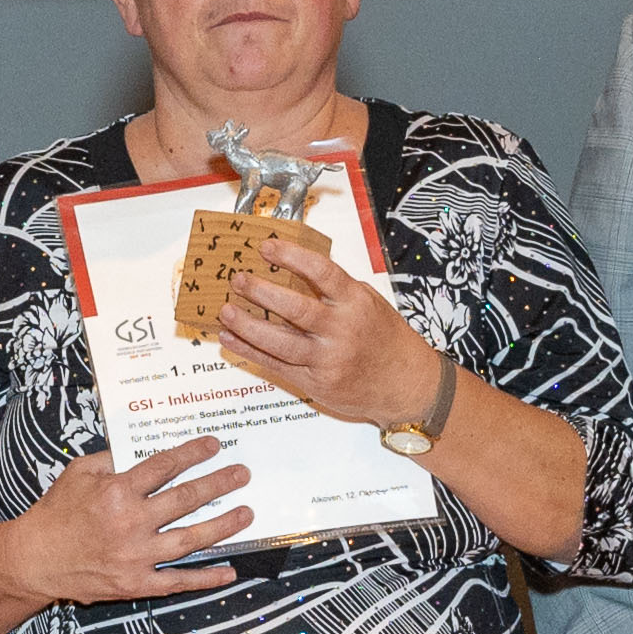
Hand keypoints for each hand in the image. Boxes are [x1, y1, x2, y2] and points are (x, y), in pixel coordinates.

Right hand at [11, 436, 251, 606]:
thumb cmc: (55, 513)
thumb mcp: (78, 473)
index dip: (193, 453)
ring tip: (246, 513)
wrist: (35, 560)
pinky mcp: (137, 583)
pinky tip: (229, 572)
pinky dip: (205, 578)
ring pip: (191, 538)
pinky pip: (178, 581)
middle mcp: (132, 522)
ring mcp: (137, 556)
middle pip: (186, 498)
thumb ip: (110, 459)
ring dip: (223, 526)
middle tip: (242, 474)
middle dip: (219, 483)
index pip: (165, 466)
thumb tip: (139, 450)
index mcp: (118, 491)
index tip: (214, 446)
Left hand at [214, 233, 440, 428]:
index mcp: (356, 302)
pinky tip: (232, 339)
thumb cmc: (386, 341)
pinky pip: (277, 365)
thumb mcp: (368, 303)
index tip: (267, 247)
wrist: (406, 385)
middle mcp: (342, 330)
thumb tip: (294, 268)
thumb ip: (335, 289)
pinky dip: (251, 351)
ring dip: (248, 326)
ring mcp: (328, 359)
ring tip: (226, 312)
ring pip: (280, 342)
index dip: (291, 256)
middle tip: (238, 279)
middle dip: (261, 292)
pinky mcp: (316, 382)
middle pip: (295, 309)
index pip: (321, 272)